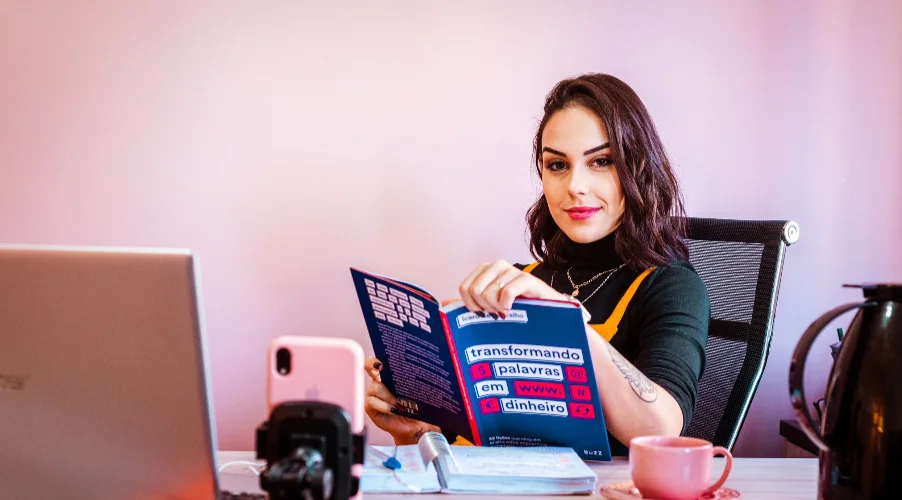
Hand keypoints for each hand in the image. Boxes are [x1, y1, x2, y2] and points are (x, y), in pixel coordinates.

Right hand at [364, 356, 440, 444]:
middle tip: (382, 369)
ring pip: (375, 387)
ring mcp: (372, 394)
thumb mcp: (416, 391)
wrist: (414, 425)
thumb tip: (419, 370)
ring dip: (388, 395)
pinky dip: (384, 405)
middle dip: (374, 365)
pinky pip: (372, 402)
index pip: (378, 360)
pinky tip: (393, 409)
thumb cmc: (416, 407)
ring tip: (399, 404)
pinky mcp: (370, 406)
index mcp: (389, 375)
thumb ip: (413, 381)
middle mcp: (378, 381)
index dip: (375, 358)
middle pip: (368, 366)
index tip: (381, 361)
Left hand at [458, 260, 574, 317]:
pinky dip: (507, 305)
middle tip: (497, 312)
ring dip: (497, 308)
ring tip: (507, 311)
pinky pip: (507, 293)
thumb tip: (443, 303)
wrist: (548, 312)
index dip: (471, 305)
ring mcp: (513, 271)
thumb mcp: (490, 306)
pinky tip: (513, 309)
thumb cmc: (517, 309)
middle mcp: (498, 266)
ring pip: (489, 293)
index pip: (464, 287)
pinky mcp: (528, 280)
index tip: (483, 313)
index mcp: (485, 270)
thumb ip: (468, 303)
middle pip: (475, 291)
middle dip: (485, 307)